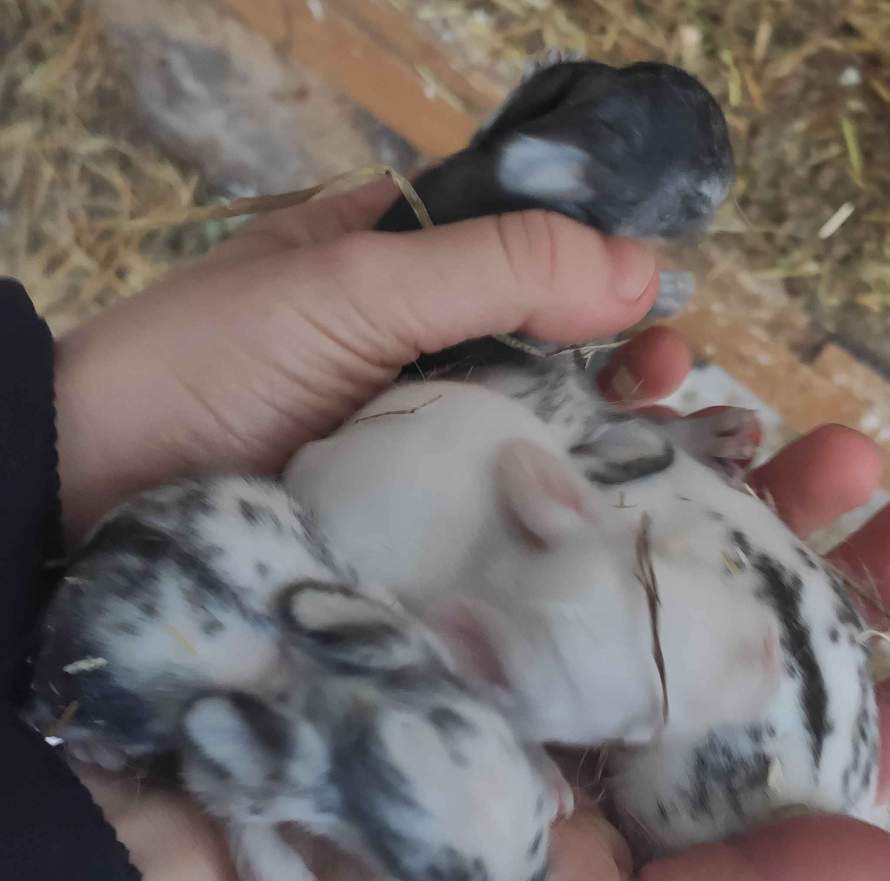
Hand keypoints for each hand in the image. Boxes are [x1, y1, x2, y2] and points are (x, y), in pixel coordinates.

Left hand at [52, 179, 664, 537]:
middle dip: (618, 359)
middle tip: (673, 384)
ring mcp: (419, 430)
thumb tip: (637, 268)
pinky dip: (548, 496)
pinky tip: (603, 507)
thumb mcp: (355, 285)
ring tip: (665, 445)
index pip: (530, 251)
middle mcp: (422, 344)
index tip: (658, 307)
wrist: (104, 485)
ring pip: (530, 421)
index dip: (603, 273)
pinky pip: (494, 492)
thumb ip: (493, 267)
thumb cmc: (216, 360)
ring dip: (599, 430)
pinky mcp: (414, 507)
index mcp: (407, 261)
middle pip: (545, 343)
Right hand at [79, 422, 889, 880]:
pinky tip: (673, 384)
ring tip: (825, 436)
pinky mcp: (477, 549)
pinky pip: (575, 473)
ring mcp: (546, 610)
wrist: (223, 828)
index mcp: (661, 789)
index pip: (814, 743)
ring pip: (680, 531)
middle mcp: (614, 693)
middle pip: (763, 617)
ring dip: (758, 479)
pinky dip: (628, 428)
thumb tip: (888, 868)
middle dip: (853, 560)